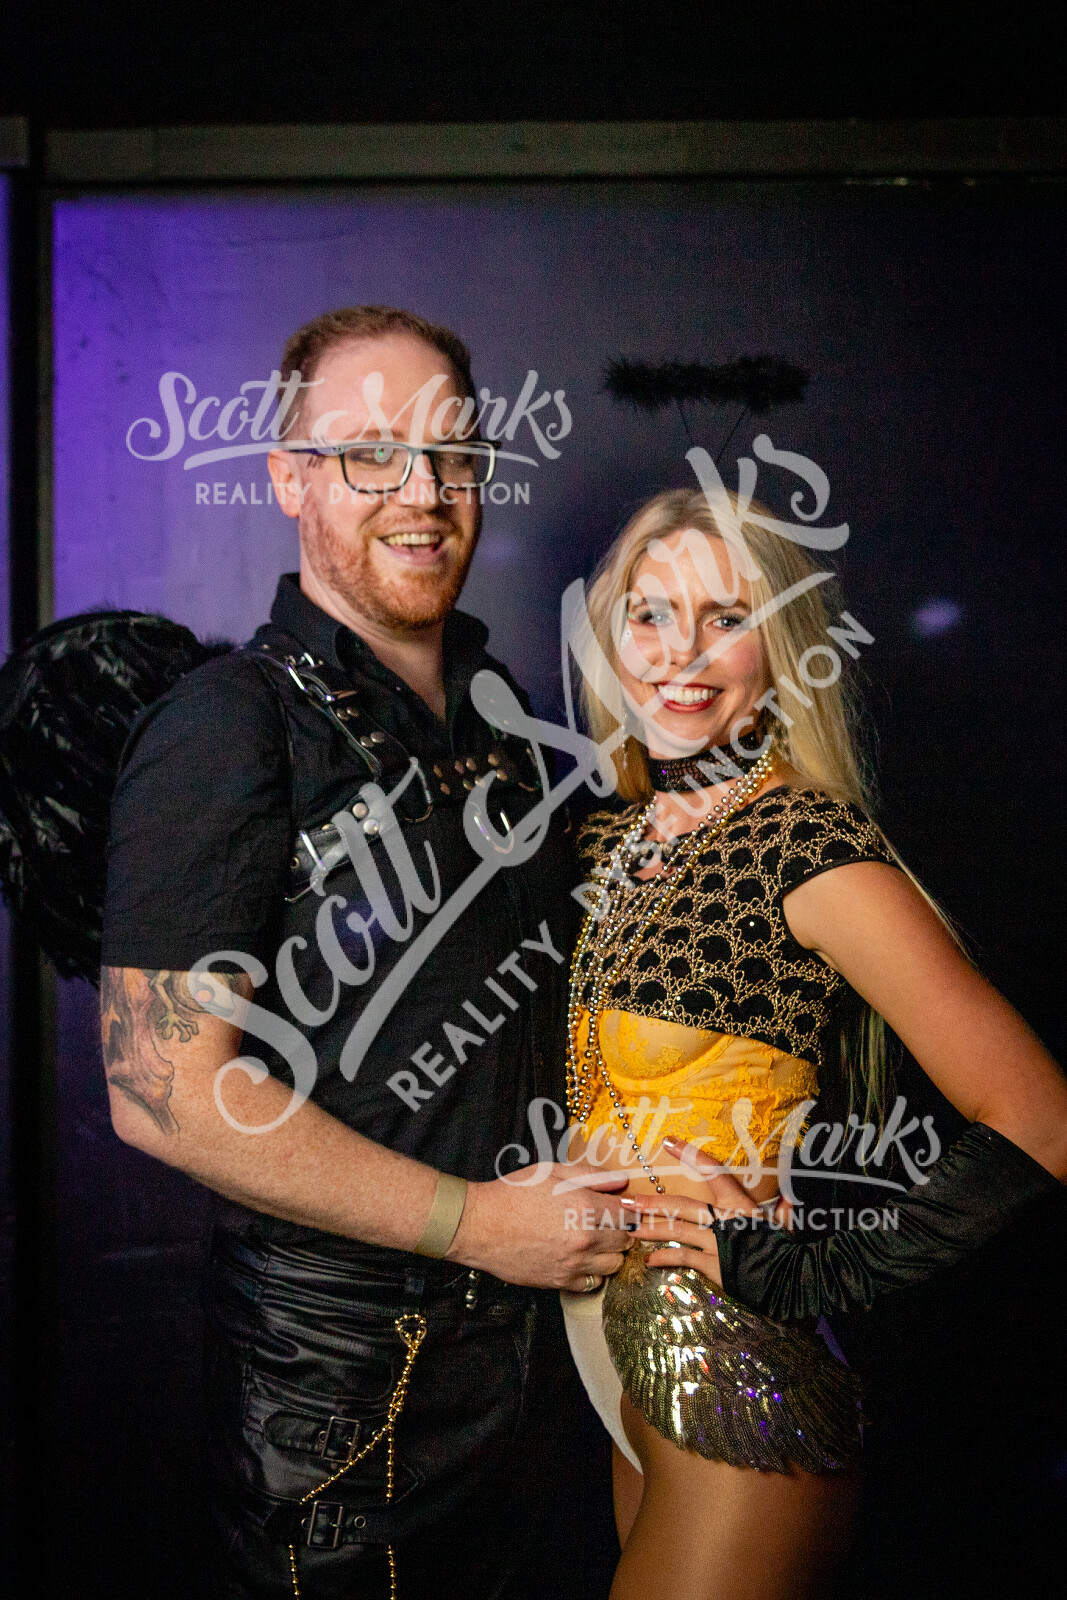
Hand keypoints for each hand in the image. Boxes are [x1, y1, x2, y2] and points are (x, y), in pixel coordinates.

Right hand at [451, 1161, 633, 1291]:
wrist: (480, 1225)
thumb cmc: (514, 1194)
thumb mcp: (552, 1172)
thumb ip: (591, 1176)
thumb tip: (622, 1181)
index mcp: (585, 1208)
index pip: (628, 1215)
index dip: (628, 1210)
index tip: (622, 1208)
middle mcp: (584, 1240)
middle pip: (625, 1241)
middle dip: (621, 1230)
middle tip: (607, 1222)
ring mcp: (573, 1264)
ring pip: (614, 1265)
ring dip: (610, 1253)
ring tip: (594, 1241)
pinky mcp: (560, 1282)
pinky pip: (593, 1283)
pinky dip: (592, 1272)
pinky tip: (580, 1258)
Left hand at [619, 1137, 791, 1281]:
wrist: (792, 1279)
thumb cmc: (790, 1248)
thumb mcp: (786, 1224)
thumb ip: (782, 1209)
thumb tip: (789, 1197)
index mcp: (739, 1203)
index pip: (712, 1171)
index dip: (690, 1154)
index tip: (668, 1141)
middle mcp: (723, 1219)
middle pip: (680, 1205)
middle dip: (651, 1203)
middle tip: (626, 1201)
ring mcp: (716, 1242)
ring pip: (675, 1231)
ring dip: (650, 1229)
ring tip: (630, 1228)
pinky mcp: (713, 1265)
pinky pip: (683, 1259)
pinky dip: (665, 1259)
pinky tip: (649, 1262)